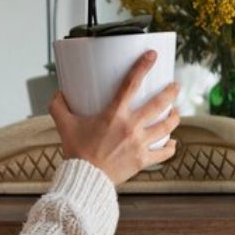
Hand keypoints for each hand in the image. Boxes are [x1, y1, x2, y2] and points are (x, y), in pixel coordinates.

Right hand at [48, 51, 180, 185]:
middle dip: (171, 92)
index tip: (152, 56)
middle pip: (159, 103)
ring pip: (166, 126)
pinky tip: (172, 143)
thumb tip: (58, 93)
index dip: (143, 66)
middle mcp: (130, 127)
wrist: (85, 179)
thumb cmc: (76, 152)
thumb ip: (59, 107)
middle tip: (175, 86)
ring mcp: (139, 143)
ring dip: (174, 117)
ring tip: (176, 112)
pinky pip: (163, 153)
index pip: (130, 84)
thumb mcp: (64, 126)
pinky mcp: (142, 160)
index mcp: (113, 114)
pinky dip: (170, 147)